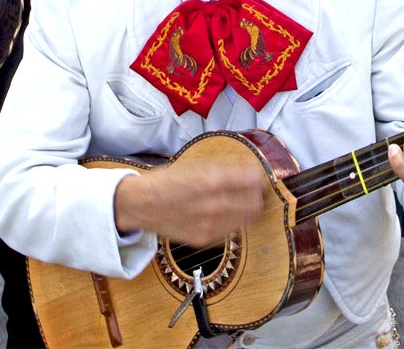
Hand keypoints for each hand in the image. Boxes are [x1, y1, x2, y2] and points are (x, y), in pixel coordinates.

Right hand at [114, 157, 266, 247]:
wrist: (142, 205)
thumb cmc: (168, 180)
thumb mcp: (196, 164)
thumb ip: (224, 168)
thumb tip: (250, 171)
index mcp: (211, 181)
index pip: (252, 181)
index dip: (260, 177)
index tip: (260, 175)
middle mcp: (213, 205)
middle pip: (254, 203)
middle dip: (258, 194)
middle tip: (256, 189)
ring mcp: (209, 225)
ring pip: (247, 219)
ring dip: (250, 208)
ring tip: (244, 200)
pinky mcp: (204, 239)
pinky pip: (231, 230)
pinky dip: (234, 221)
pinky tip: (227, 212)